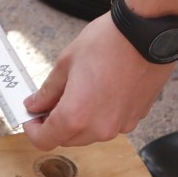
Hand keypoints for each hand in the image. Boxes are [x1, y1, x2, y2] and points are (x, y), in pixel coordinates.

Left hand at [22, 14, 174, 149]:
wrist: (146, 35)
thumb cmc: (107, 44)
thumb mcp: (65, 64)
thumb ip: (48, 91)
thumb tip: (35, 104)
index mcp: (76, 116)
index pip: (45, 140)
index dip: (33, 130)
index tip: (31, 118)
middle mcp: (99, 128)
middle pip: (67, 139)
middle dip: (54, 124)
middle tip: (48, 102)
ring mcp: (120, 126)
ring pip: (89, 134)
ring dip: (77, 121)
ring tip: (75, 93)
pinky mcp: (135, 118)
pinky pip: (109, 125)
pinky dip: (98, 115)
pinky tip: (97, 92)